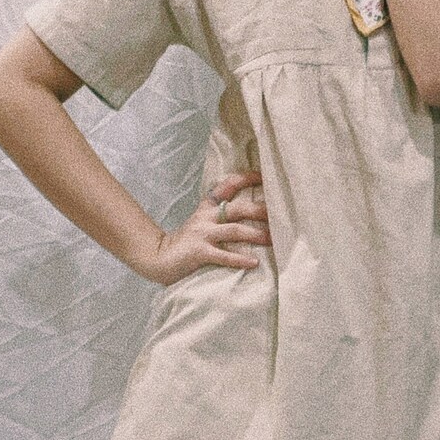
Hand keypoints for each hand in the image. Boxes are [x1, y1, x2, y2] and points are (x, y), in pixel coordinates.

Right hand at [139, 170, 271, 285]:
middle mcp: (206, 217)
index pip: (228, 185)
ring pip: (234, 230)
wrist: (158, 257)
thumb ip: (221, 216)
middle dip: (260, 210)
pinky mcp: (199, 252)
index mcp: (207, 208)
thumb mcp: (202, 222)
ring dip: (256, 235)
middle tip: (281, 215)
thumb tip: (253, 214)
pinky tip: (254, 262)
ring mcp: (202, 234)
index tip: (265, 177)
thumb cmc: (187, 242)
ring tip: (273, 239)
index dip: (246, 178)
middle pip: (238, 208)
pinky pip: (223, 255)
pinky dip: (239, 259)